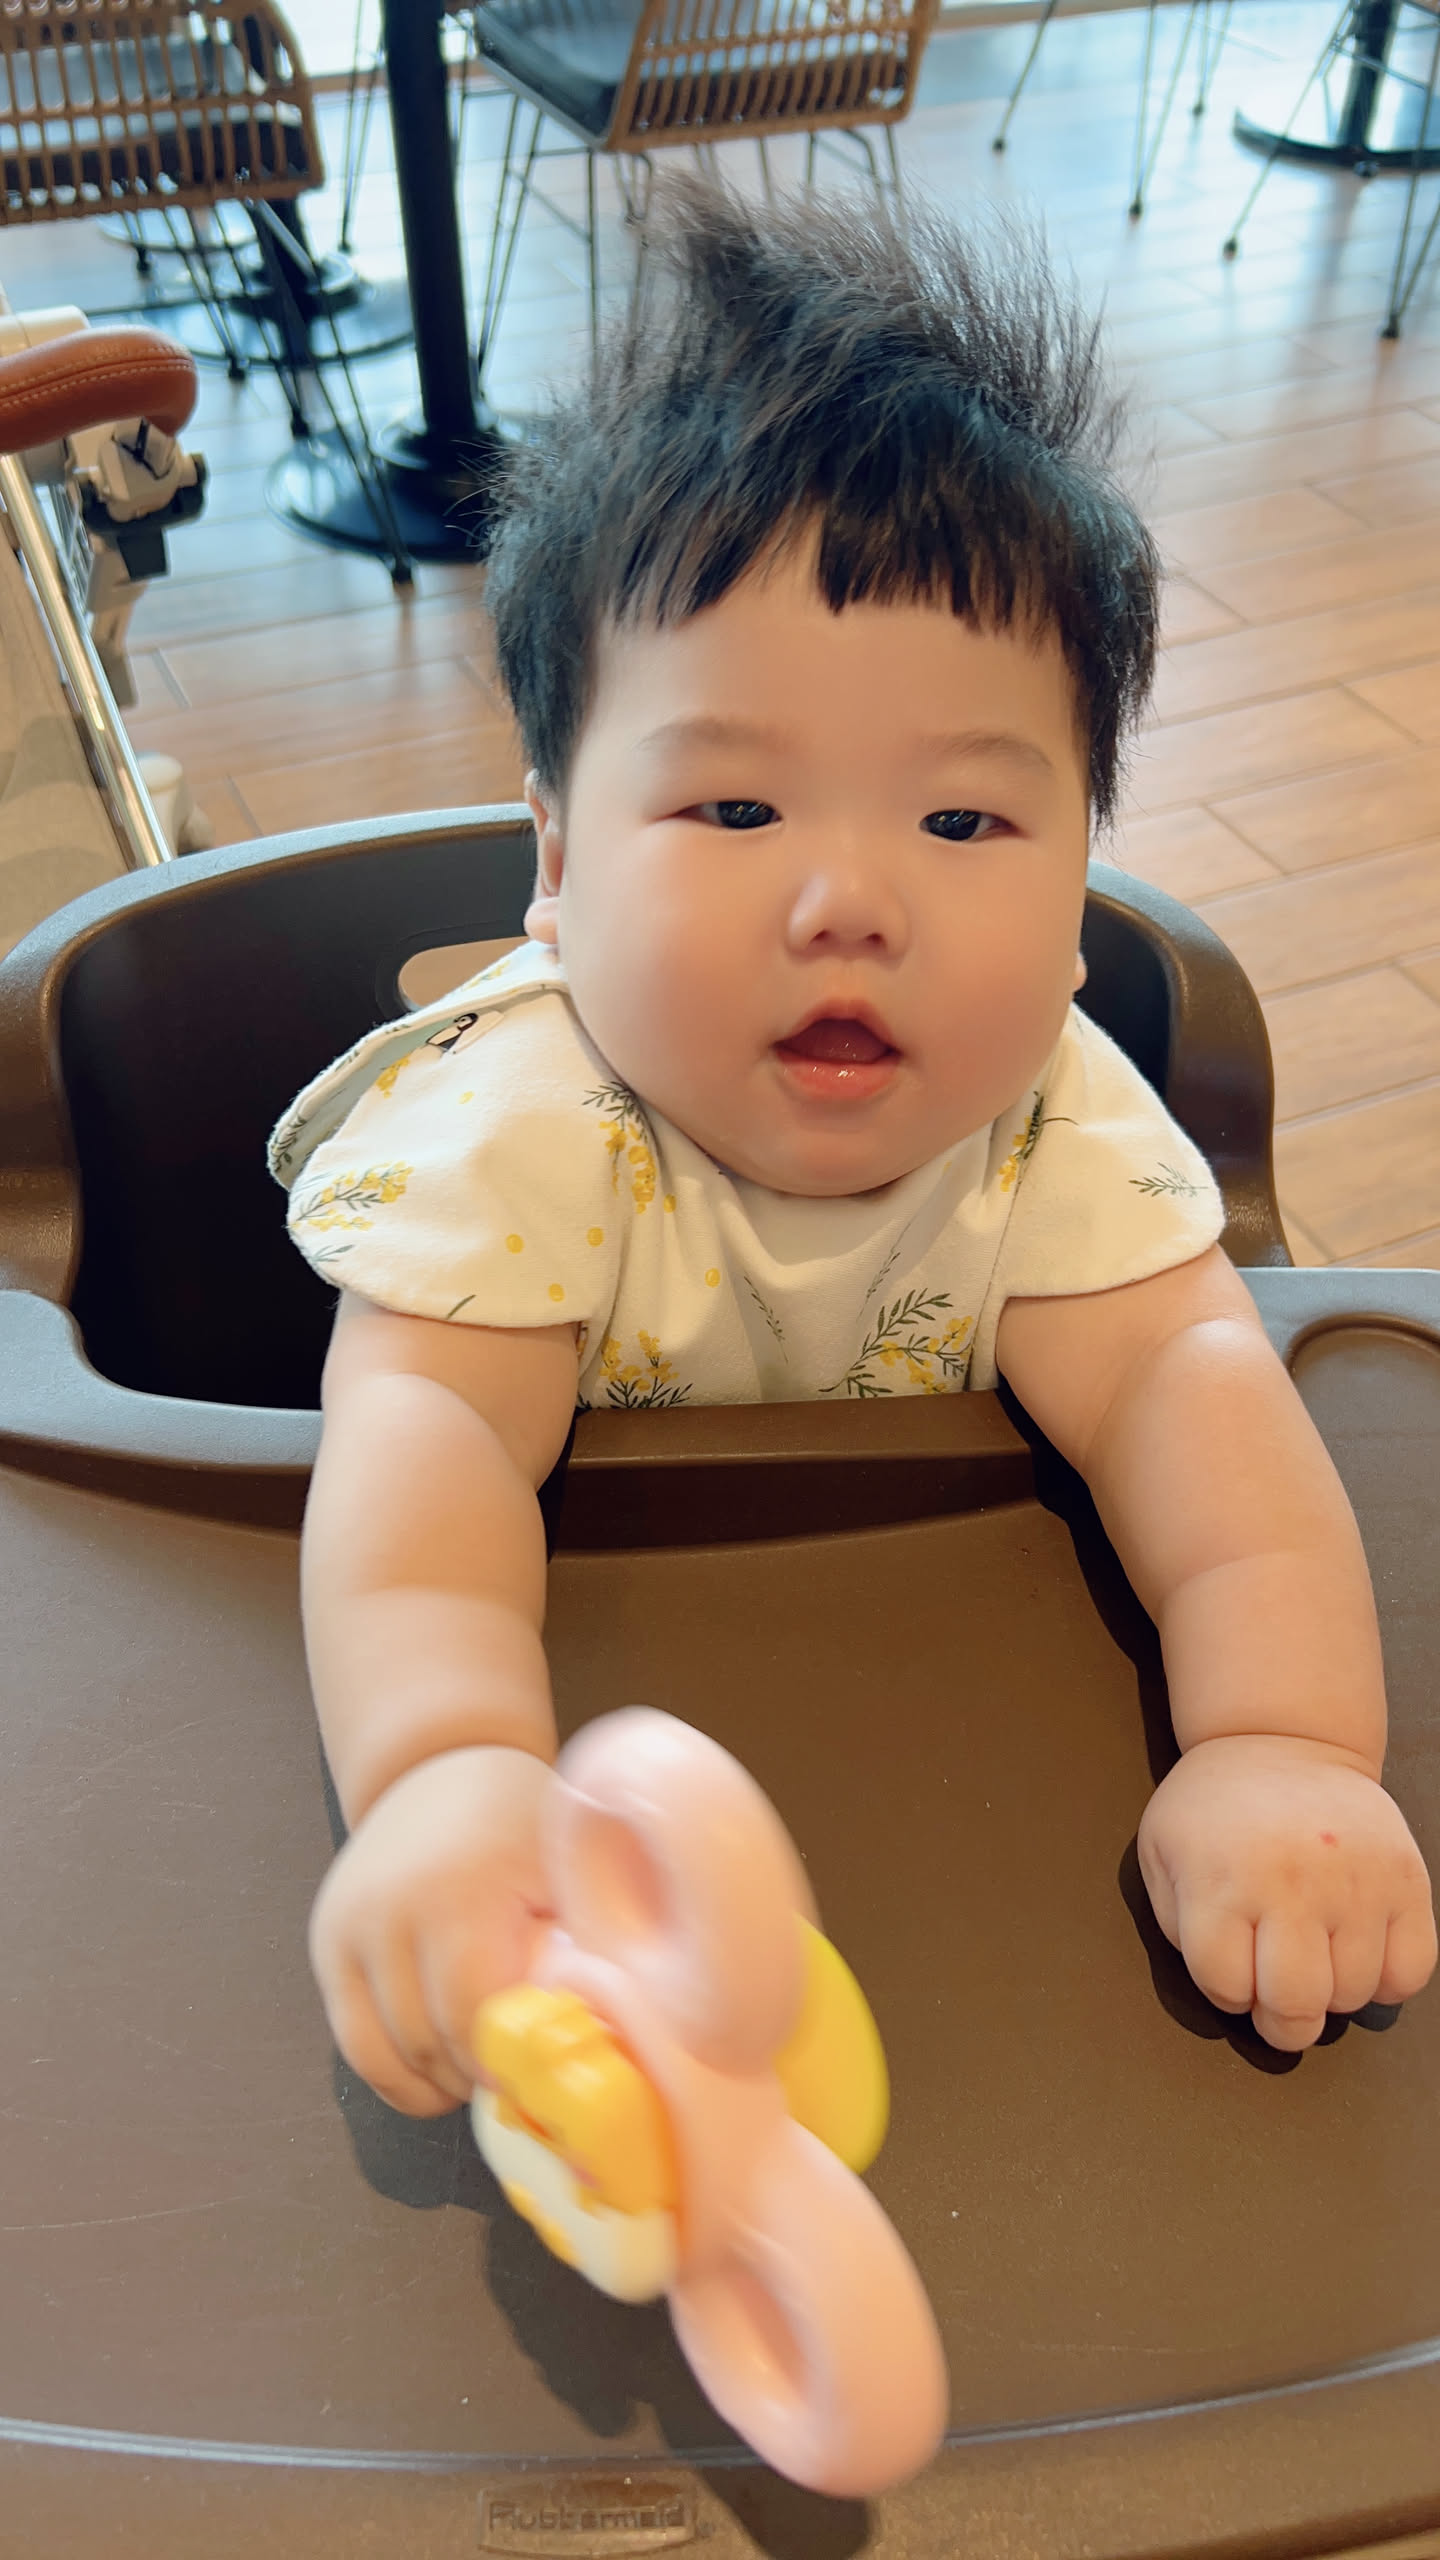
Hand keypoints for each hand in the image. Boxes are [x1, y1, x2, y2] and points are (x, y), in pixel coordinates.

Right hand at [309, 1745, 553, 2113]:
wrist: (441, 1770)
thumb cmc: (517, 1824)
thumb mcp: (562, 1870)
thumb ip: (580, 1947)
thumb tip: (595, 2034)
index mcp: (460, 1891)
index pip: (470, 2013)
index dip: (503, 2059)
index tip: (537, 2072)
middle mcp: (390, 1909)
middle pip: (425, 2040)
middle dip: (471, 2077)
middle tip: (513, 2079)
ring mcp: (350, 1928)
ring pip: (381, 2052)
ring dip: (431, 2083)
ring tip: (475, 2077)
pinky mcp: (326, 1942)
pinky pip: (352, 2040)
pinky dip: (392, 2073)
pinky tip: (434, 2075)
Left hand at [1137, 1734, 1436, 2050]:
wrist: (1281, 1738)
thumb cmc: (1215, 1808)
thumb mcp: (1161, 1853)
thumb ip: (1179, 1926)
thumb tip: (1229, 1989)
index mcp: (1221, 1878)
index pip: (1227, 1986)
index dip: (1227, 1991)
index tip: (1232, 1968)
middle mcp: (1292, 1882)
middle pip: (1296, 2003)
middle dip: (1282, 2021)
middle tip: (1278, 2000)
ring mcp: (1356, 1881)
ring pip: (1353, 1993)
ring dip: (1332, 1993)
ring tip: (1314, 1953)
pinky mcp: (1405, 1878)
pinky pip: (1409, 1971)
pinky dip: (1386, 1981)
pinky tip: (1357, 1950)